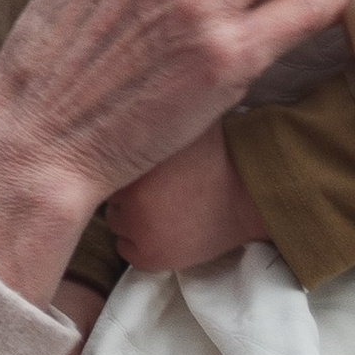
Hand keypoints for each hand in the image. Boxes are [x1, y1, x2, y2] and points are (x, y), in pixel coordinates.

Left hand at [105, 125, 268, 273]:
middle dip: (129, 193)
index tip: (144, 168)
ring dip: (132, 217)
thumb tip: (129, 98)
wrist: (250, 196)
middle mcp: (131, 196)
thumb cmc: (219, 155)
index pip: (105, 165)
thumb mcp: (185, 121)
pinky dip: (140, 243)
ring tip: (162, 208)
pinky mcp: (149, 256)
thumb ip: (153, 112)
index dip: (125, 166)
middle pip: (111, 195)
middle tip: (157, 190)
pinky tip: (164, 229)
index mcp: (135, 159)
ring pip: (116, 222)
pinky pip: (126, 250)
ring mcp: (139, 229)